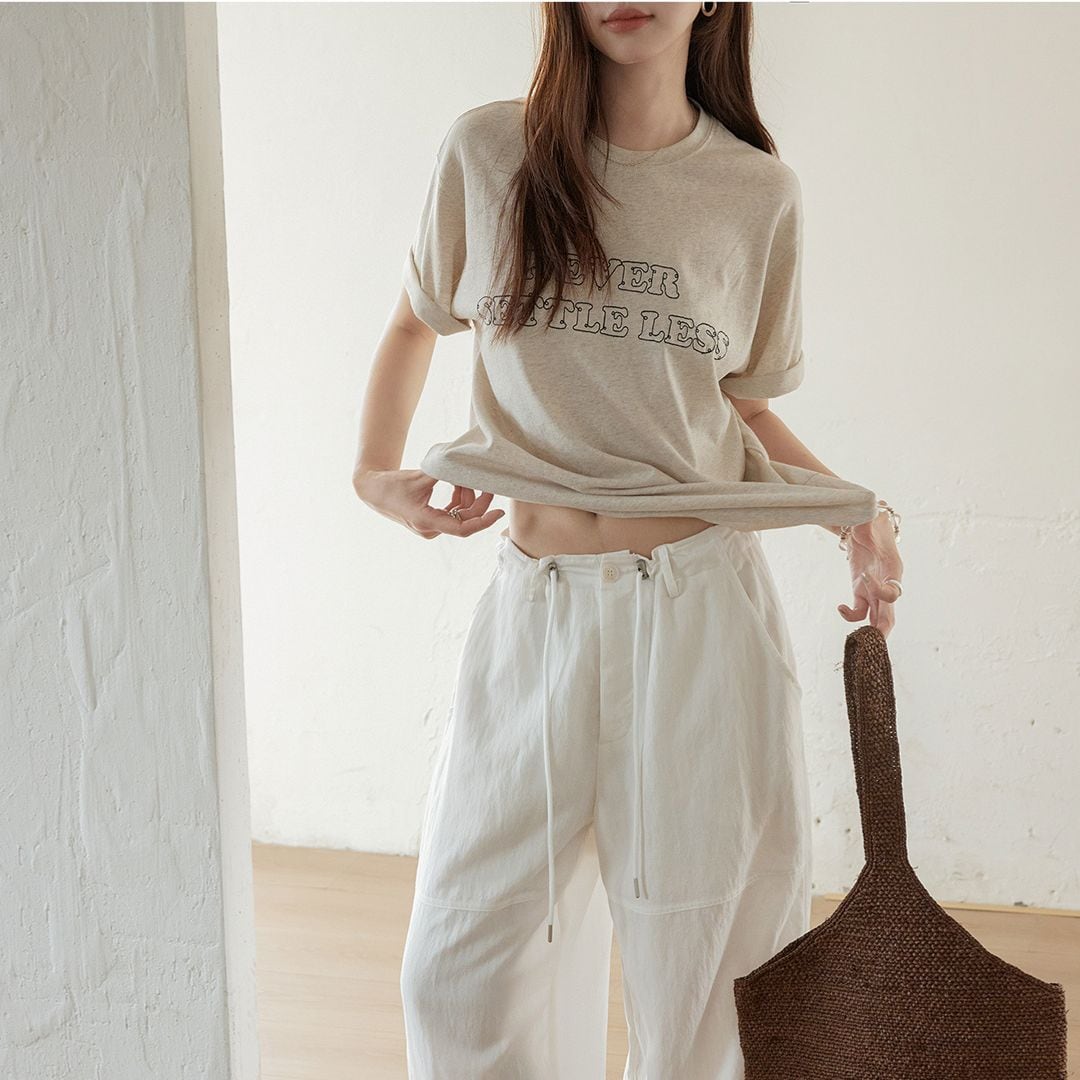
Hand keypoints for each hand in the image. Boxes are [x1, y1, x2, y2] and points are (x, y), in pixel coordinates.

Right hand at [353, 468, 504, 538]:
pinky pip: (453, 513)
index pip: (462, 528)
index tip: (499, 512)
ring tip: (462, 478)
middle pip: (464, 520)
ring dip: (466, 497)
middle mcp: (430, 529)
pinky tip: (458, 484)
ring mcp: (431, 527)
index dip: (483, 521)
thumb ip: (443, 472)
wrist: (373, 490)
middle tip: (488, 484)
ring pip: (459, 516)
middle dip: (477, 502)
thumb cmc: (392, 484)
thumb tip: (465, 463)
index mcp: (426, 521)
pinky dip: (459, 500)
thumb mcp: (420, 476)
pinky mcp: (431, 521)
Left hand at [837, 510, 903, 637]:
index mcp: (893, 568)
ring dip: (869, 631)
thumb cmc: (870, 518)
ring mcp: (873, 589)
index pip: (895, 590)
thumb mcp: (870, 514)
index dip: (882, 592)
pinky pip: (860, 611)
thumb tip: (868, 508)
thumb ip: (869, 515)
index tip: (865, 577)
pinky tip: (839, 607)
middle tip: (874, 641)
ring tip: (859, 641)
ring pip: (877, 618)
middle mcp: (887, 583)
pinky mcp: (860, 590)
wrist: (865, 523)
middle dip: (883, 628)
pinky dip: (851, 615)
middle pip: (890, 612)